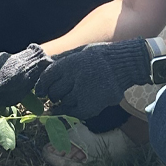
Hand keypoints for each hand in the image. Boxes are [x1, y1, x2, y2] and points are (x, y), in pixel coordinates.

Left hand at [35, 38, 149, 118]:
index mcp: (70, 63)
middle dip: (53, 95)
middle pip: (54, 93)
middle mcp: (75, 78)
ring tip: (68, 99)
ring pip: (64, 104)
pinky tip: (74, 107)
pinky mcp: (93, 105)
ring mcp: (84, 93)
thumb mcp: (80, 52)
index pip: (47, 77)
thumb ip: (62, 60)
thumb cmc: (101, 56)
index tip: (40, 92)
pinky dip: (72, 112)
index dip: (41, 86)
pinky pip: (75, 113)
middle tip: (56, 95)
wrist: (125, 64)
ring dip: (63, 104)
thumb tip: (43, 64)